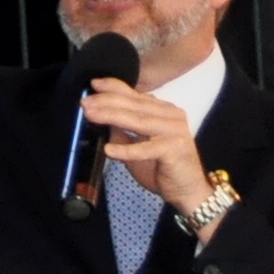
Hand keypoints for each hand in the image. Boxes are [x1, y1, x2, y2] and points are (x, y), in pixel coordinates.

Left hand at [78, 76, 211, 221]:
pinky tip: (109, 150)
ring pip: (139, 121)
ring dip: (112, 116)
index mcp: (163, 111)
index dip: (115, 87)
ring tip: (91, 115)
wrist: (187, 190)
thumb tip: (101, 120)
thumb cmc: (162, 168)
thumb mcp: (137, 147)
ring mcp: (174, 130)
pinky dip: (126, 150)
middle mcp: (171, 116)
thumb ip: (123, 133)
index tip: (94, 84)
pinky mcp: (174, 149)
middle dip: (107, 101)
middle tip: (85, 102)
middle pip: (135, 105)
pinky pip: (146, 149)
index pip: (137, 95)